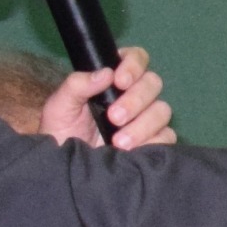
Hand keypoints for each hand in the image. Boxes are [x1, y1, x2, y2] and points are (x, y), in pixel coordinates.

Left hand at [40, 46, 172, 151]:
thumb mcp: (60, 105)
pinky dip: (152, 142)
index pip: (136, 58)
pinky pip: (166, 136)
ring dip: (143, 125)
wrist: (66, 168)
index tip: (119, 81)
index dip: (134, 65)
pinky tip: (132, 151)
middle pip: (153, 83)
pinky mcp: (154, 141)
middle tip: (114, 117)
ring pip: (162, 110)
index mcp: (114, 79)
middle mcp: (134, 95)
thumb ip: (77, 85)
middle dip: (135, 99)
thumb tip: (106, 73)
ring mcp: (146, 118)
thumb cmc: (61, 131)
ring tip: (119, 142)